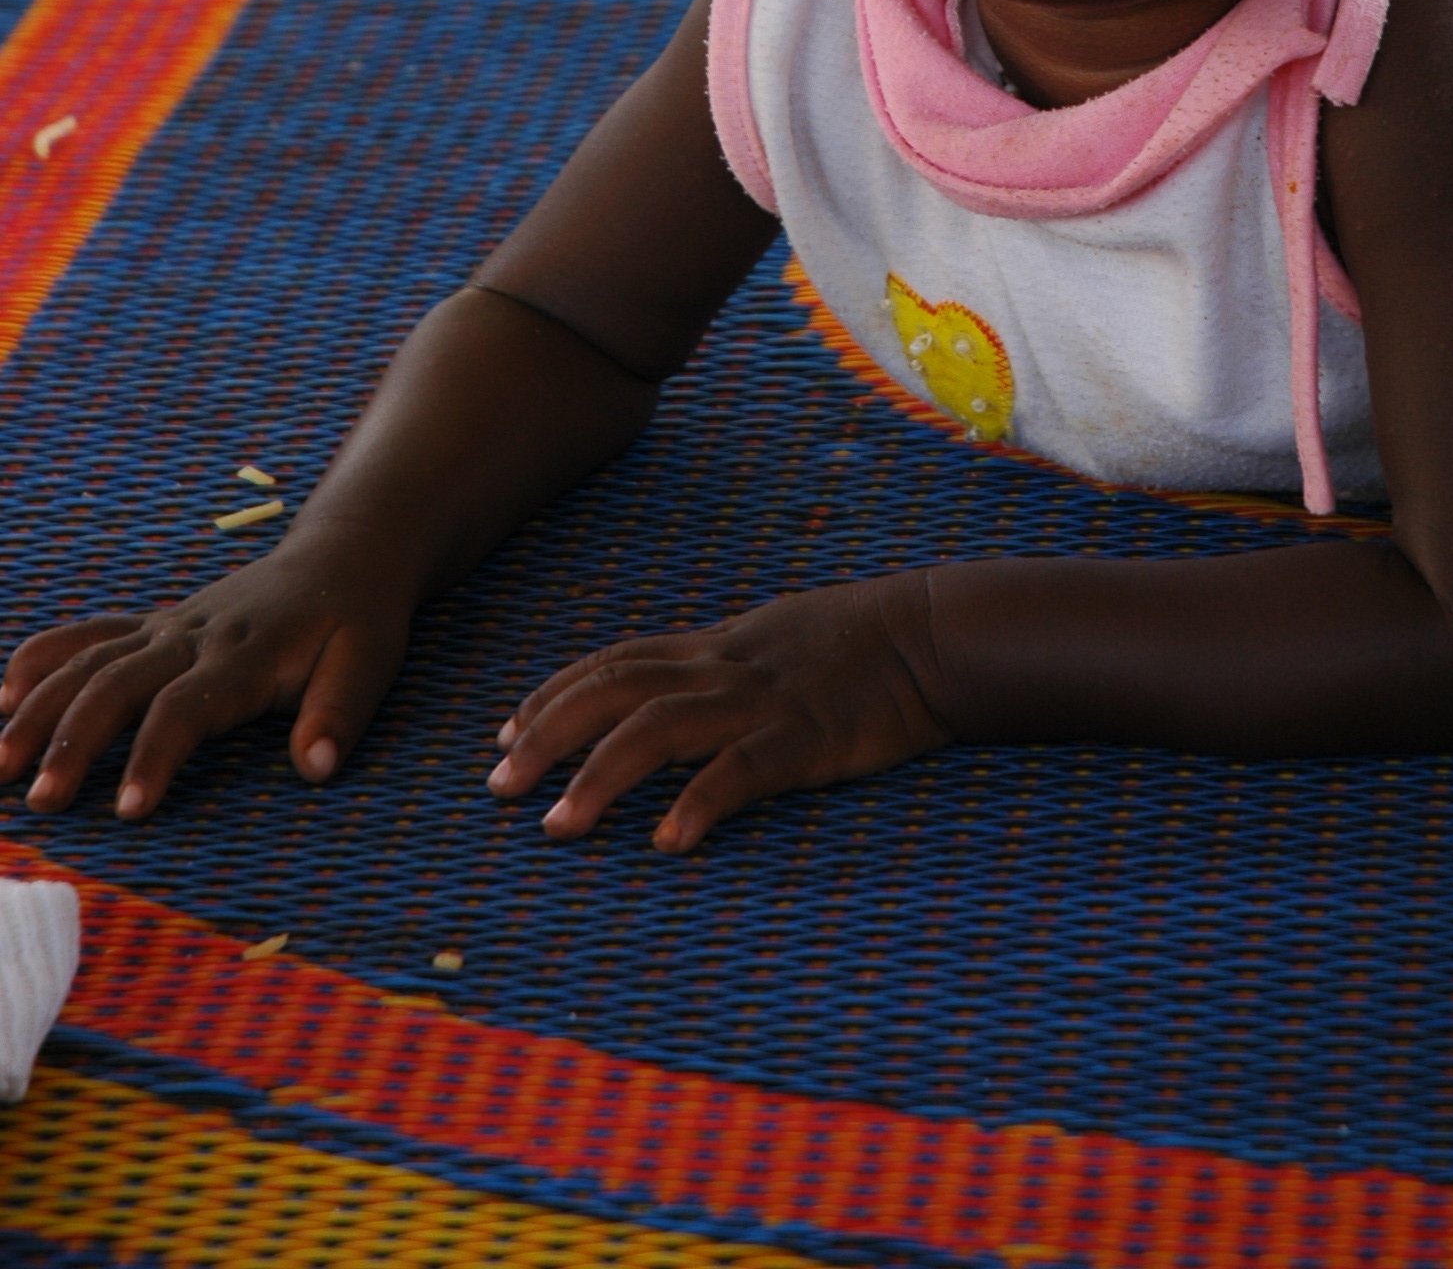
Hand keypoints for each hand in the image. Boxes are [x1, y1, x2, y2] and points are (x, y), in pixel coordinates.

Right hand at [0, 530, 411, 818]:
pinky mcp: (157, 624)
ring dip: (40, 708)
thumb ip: (340, 713)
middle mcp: (194, 637)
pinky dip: (43, 657)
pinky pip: (91, 633)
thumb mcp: (370, 662)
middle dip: (73, 742)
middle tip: (39, 802)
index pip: (186, 708)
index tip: (128, 810)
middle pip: (117, 684)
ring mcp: (169, 627)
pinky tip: (2, 693)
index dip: (155, 756)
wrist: (345, 554)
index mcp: (244, 654)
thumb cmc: (357, 620)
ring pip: (90, 661)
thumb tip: (316, 768)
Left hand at [488, 575, 948, 851]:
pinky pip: (742, 770)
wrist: (933, 632)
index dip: (552, 696)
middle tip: (497, 786)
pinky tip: (667, 841)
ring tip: (559, 828)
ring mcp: (762, 702)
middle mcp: (723, 669)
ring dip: (600, 776)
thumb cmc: (859, 642)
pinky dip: (699, 802)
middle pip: (614, 691)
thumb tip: (674, 689)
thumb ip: (723, 664)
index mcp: (716, 647)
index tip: (502, 734)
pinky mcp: (806, 737)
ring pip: (660, 728)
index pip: (614, 663)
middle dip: (548, 735)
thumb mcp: (775, 639)